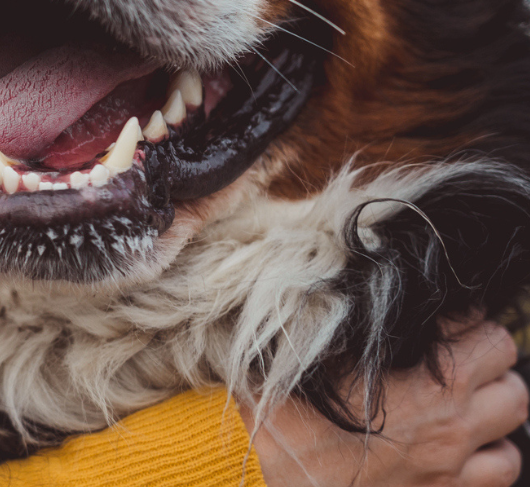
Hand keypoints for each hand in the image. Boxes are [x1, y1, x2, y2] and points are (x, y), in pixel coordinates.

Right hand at [244, 318, 526, 486]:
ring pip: (512, 431)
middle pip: (510, 375)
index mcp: (432, 382)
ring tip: (462, 404)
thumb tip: (387, 301)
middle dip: (487, 360)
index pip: (484, 330)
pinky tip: (457, 449)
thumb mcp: (320, 353)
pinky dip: (486, 458)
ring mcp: (451, 467)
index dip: (463, 318)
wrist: (266, 476)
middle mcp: (452, 425)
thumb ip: (365, 327)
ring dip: (493, 413)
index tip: (442, 320)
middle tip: (457, 356)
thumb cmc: (283, 415)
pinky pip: (496, 477)